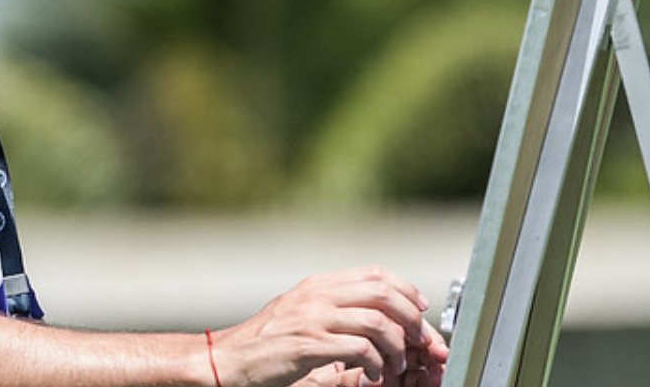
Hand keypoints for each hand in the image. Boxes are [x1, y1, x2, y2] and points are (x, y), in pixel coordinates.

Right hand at [210, 267, 448, 386]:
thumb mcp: (300, 312)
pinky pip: (359, 349)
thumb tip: (374, 311)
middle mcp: (318, 296)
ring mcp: (312, 319)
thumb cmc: (265, 342)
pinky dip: (375, 364)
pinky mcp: (308, 345)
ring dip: (396, 347)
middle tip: (420, 342)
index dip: (406, 290)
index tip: (421, 309)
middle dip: (411, 319)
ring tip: (396, 366)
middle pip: (382, 294)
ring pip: (376, 322)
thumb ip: (332, 306)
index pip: (375, 274)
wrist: (229, 359)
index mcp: (319, 285)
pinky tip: (374, 375)